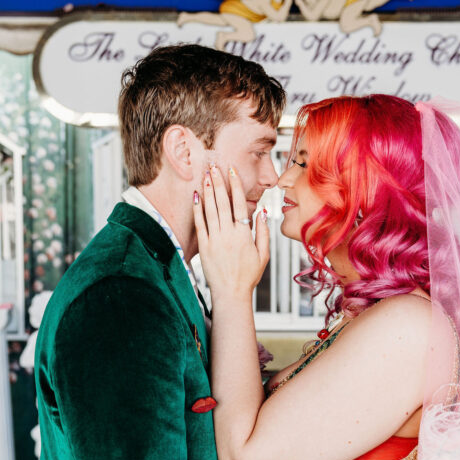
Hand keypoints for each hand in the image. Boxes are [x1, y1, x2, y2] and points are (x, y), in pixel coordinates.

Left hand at [194, 165, 269, 300]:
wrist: (231, 293)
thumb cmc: (248, 276)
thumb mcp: (263, 255)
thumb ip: (263, 232)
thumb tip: (262, 212)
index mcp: (244, 234)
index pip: (239, 203)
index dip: (235, 185)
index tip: (231, 171)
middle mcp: (228, 234)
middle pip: (222, 202)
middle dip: (218, 182)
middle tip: (214, 165)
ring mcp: (215, 239)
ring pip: (210, 210)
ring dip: (208, 191)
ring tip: (206, 175)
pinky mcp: (204, 247)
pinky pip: (199, 224)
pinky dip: (197, 209)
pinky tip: (196, 196)